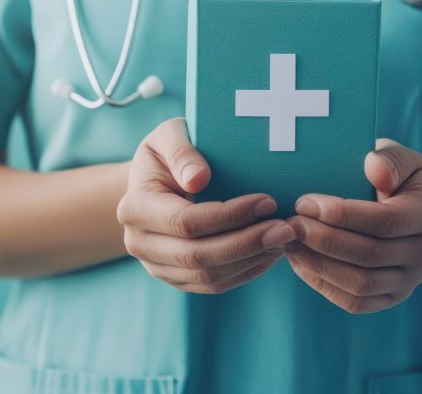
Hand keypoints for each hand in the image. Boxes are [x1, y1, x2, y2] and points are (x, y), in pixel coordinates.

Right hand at [118, 118, 294, 293]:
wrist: (154, 179)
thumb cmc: (167, 152)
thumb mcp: (170, 136)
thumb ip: (181, 151)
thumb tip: (199, 179)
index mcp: (135, 206)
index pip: (187, 222)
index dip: (230, 216)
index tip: (267, 201)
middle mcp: (138, 242)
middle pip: (198, 256)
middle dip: (247, 244)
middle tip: (286, 228)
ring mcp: (155, 265)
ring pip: (208, 277)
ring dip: (251, 261)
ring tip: (283, 239)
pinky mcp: (175, 277)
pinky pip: (212, 285)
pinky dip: (245, 271)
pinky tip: (269, 252)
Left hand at [285, 139, 421, 313]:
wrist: (403, 202)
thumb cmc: (391, 172)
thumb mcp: (396, 155)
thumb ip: (389, 159)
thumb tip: (375, 169)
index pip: (384, 222)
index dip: (341, 215)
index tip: (304, 203)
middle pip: (370, 255)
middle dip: (323, 240)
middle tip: (289, 224)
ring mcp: (411, 280)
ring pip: (361, 284)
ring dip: (318, 264)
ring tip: (288, 242)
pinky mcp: (391, 297)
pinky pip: (356, 302)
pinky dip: (324, 285)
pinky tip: (299, 263)